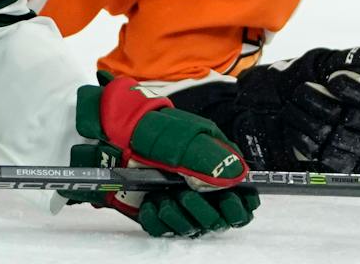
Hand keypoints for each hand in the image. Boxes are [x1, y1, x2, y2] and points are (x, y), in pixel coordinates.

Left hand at [64, 79, 257, 236]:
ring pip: (192, 228)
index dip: (240, 207)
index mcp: (217, 167)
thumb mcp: (189, 139)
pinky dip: (157, 220)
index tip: (230, 204)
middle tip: (187, 196)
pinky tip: (151, 204)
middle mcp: (201, 188)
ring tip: (164, 198)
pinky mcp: (157, 210)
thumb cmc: (156, 130)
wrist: (116, 134)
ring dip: (180, 217)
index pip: (243, 199)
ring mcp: (179, 200)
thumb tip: (239, 176)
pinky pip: (163, 229)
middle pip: (219, 219)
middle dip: (205, 213)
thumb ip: (214, 159)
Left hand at [228, 46, 359, 173]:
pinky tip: (291, 119)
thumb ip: (358, 57)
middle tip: (303, 88)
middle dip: (325, 103)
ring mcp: (359, 148)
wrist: (282, 96)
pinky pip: (324, 155)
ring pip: (340, 138)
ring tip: (293, 101)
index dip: (358, 93)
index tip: (333, 81)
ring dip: (309, 117)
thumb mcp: (332, 60)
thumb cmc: (314, 75)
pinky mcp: (339, 164)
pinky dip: (302, 134)